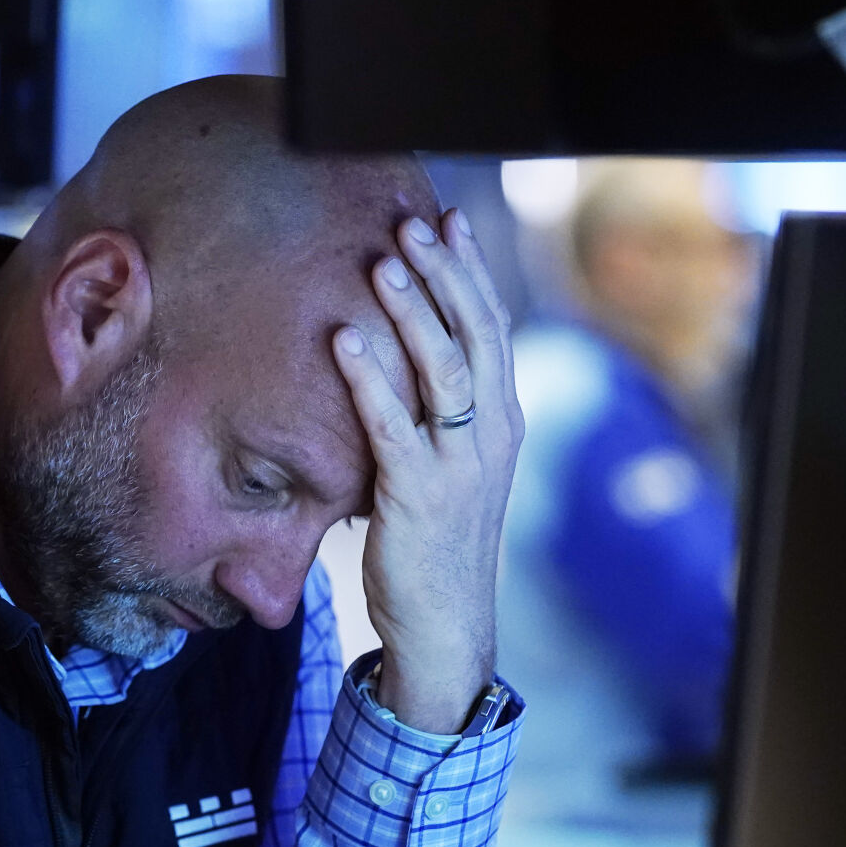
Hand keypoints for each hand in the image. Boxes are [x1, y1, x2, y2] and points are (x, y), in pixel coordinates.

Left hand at [331, 208, 523, 734]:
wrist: (444, 624)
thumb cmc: (436, 544)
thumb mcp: (452, 469)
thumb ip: (439, 416)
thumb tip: (403, 359)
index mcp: (503, 422)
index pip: (493, 330)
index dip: (472, 273)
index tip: (449, 222)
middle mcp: (491, 434)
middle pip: (474, 335)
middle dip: (445, 274)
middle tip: (413, 224)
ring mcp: (459, 463)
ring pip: (443, 369)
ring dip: (412, 312)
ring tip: (384, 263)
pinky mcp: (418, 493)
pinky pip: (393, 424)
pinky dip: (369, 378)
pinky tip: (342, 340)